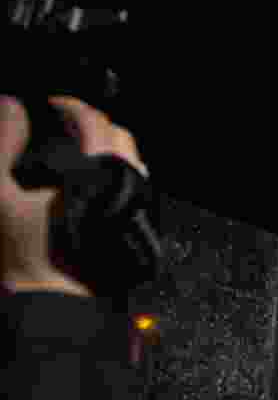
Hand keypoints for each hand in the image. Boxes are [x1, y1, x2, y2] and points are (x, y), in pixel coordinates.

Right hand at [0, 95, 145, 295]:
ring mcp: (137, 205)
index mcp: (94, 174)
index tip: (55, 104)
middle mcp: (124, 185)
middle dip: (96, 123)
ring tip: (85, 149)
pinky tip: (100, 181)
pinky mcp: (141, 224)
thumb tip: (10, 105)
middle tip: (69, 123)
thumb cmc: (27, 249)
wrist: (55, 295)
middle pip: (120, 136)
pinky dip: (123, 173)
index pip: (93, 121)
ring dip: (112, 147)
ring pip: (135, 160)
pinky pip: (140, 186)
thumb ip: (4, 144)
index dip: (72, 106)